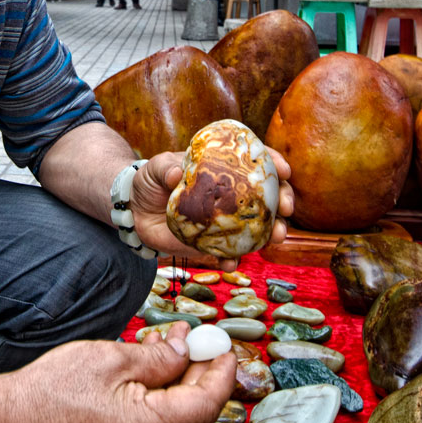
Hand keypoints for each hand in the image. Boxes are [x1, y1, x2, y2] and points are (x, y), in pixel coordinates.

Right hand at [0, 324, 234, 422]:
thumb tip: (187, 349)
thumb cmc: (49, 391)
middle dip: (195, 371)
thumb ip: (158, 357)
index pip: (207, 403)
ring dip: (173, 383)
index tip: (224, 344)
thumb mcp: (110, 359)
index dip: (220, 371)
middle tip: (192, 336)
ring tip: (162, 345)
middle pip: (190, 412)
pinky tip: (144, 372)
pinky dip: (154, 400)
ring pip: (170, 420)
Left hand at [130, 148, 294, 270]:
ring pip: (258, 226)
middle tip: (286, 208)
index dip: (274, 163)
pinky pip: (231, 252)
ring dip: (271, 232)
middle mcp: (230, 193)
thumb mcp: (154, 168)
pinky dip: (234, 258)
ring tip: (275, 237)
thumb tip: (178, 174)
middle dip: (284, 200)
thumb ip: (165, 169)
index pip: (255, 161)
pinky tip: (231, 262)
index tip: (284, 170)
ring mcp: (225, 219)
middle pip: (268, 195)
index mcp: (221, 167)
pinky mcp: (213, 242)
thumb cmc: (150, 181)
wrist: (135, 212)